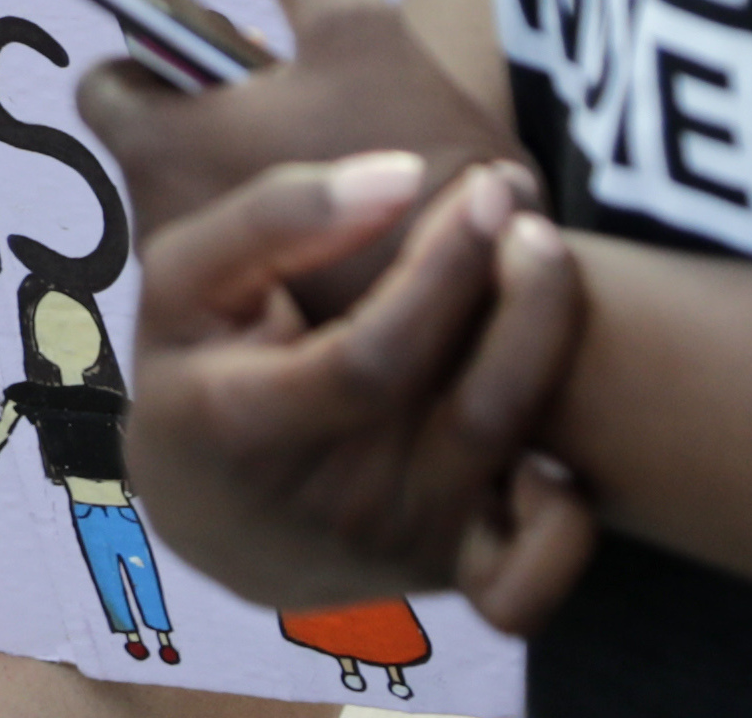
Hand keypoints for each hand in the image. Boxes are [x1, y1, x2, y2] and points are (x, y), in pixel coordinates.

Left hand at [81, 0, 533, 316]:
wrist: (495, 306)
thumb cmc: (413, 157)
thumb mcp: (357, 29)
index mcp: (161, 148)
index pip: (106, 86)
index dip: (155, 54)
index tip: (231, 43)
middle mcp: (165, 226)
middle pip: (166, 143)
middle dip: (218, 113)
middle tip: (304, 92)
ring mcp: (222, 289)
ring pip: (220, 197)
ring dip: (267, 167)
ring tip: (353, 148)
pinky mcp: (277, 330)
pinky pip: (268, 259)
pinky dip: (302, 231)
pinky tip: (374, 215)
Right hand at [121, 146, 596, 627]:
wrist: (206, 516)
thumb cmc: (197, 369)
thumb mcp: (185, 281)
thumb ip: (274, 217)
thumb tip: (399, 176)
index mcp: (247, 429)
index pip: (375, 359)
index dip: (443, 271)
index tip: (481, 188)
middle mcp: (332, 506)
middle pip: (470, 410)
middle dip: (523, 294)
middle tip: (521, 201)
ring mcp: (395, 549)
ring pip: (510, 456)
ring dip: (548, 342)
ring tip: (541, 254)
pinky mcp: (444, 574)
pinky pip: (535, 573)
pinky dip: (567, 511)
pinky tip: (547, 424)